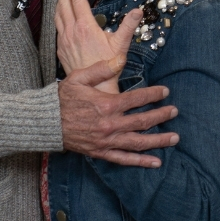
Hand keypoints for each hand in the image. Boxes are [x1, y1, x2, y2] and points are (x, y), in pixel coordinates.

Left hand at [54, 0, 139, 88]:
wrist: (93, 87)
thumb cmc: (108, 66)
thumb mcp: (121, 44)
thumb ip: (128, 25)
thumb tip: (138, 11)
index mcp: (86, 27)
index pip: (78, 0)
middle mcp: (72, 31)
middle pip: (64, 4)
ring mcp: (65, 40)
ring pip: (59, 15)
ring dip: (58, 1)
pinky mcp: (61, 49)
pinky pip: (58, 28)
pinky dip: (58, 16)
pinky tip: (60, 15)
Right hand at [59, 62, 179, 167]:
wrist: (44, 123)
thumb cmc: (60, 98)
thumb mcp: (78, 77)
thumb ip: (101, 68)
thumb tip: (120, 58)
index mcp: (106, 104)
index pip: (137, 98)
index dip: (154, 94)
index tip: (165, 92)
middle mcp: (109, 124)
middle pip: (142, 121)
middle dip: (161, 116)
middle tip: (175, 112)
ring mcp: (106, 140)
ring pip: (138, 142)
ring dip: (159, 140)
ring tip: (175, 138)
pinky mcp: (100, 152)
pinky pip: (124, 159)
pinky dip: (141, 161)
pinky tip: (156, 161)